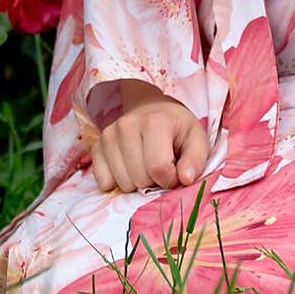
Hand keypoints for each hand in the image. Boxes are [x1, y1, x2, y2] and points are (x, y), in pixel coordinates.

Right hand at [91, 79, 209, 192]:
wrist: (152, 110)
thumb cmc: (177, 129)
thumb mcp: (196, 139)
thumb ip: (196, 160)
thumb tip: (185, 179)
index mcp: (155, 122)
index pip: (158, 168)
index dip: (170, 179)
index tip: (175, 171)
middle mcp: (127, 125)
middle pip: (140, 179)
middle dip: (153, 181)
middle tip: (160, 167)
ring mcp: (109, 135)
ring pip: (122, 184)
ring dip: (137, 182)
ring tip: (146, 165)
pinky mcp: (97, 146)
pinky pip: (104, 181)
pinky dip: (118, 182)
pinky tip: (129, 168)